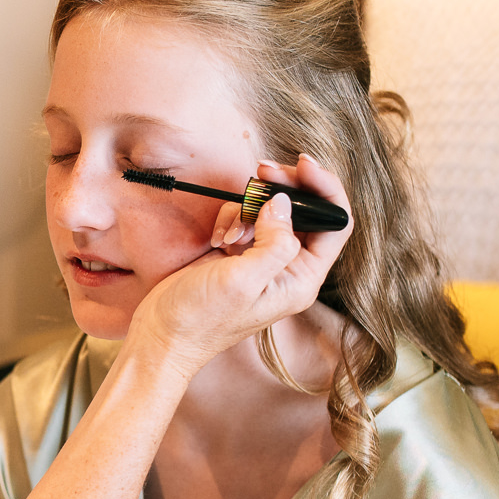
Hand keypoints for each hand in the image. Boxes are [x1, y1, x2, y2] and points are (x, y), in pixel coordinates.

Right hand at [125, 154, 353, 375]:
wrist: (163, 333)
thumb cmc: (201, 319)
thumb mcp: (242, 281)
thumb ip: (273, 242)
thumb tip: (284, 204)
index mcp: (302, 279)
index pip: (335, 224)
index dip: (325, 190)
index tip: (302, 164)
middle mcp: (289, 268)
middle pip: (306, 211)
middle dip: (285, 188)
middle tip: (263, 172)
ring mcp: (263, 259)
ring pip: (272, 211)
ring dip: (250, 207)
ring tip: (229, 229)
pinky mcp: (239, 253)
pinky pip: (246, 218)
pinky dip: (232, 217)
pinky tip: (218, 238)